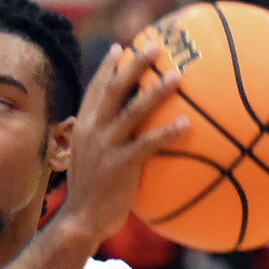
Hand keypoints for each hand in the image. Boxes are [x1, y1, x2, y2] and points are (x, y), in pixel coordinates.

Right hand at [57, 41, 191, 246]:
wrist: (80, 221)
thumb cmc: (91, 196)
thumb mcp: (90, 163)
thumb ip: (103, 145)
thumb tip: (127, 137)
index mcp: (84, 128)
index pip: (95, 90)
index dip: (107, 68)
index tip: (120, 48)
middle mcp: (93, 131)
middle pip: (114, 89)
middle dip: (134, 65)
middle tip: (155, 46)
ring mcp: (106, 147)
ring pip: (132, 111)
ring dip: (156, 92)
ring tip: (177, 77)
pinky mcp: (120, 166)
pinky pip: (148, 145)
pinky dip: (167, 133)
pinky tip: (187, 126)